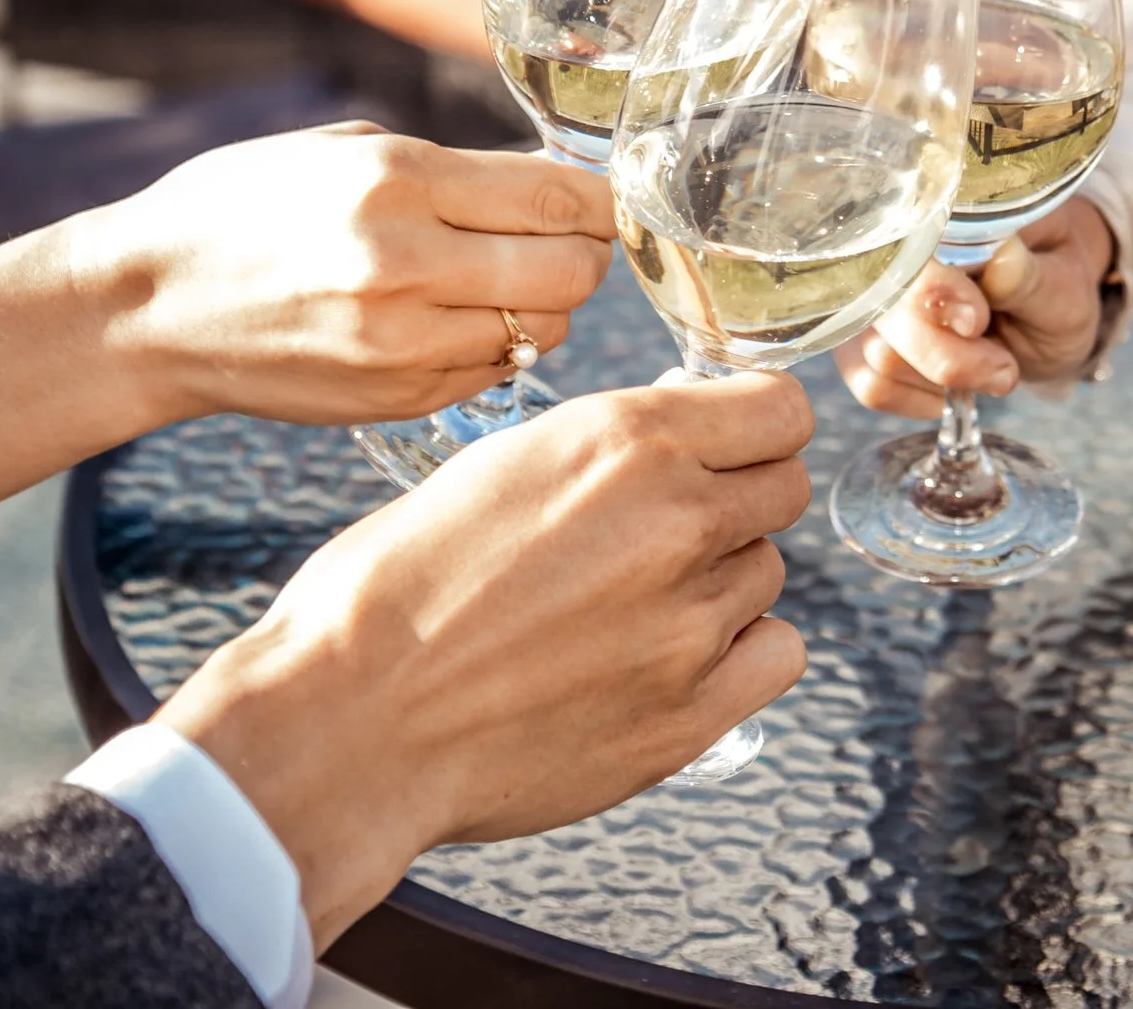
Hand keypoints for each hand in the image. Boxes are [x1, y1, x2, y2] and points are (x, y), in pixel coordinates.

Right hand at [72, 124, 614, 425]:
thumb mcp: (344, 152)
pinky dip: (498, 347)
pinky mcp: (397, 398)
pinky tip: (456, 323)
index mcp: (398, 180)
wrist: (147, 308)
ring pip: (547, 331)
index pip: (560, 199)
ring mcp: (402, 343)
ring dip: (545, 307)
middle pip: (574, 272)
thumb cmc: (242, 210)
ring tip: (501, 284)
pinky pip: (497, 373)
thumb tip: (553, 190)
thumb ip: (452, 170)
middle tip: (564, 244)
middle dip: (586, 254)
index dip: (601, 200)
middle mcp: (406, 264)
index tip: (601, 200)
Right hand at [158, 370, 813, 943]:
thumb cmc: (393, 590)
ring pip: (767, 572)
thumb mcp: (499, 464)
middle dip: (737, 496)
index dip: (755, 422)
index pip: (780, 408)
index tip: (729, 442)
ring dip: (719, 581)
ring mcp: (692, 623)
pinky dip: (739, 654)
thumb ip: (608, 449)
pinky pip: (776, 654)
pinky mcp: (692, 715)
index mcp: (626, 441)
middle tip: (668, 528)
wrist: (348, 724)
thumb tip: (679, 435)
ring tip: (627, 608)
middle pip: (784, 487)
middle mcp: (678, 521)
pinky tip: (670, 660)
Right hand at [836, 196, 1114, 415]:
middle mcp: (895, 253)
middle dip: (948, 356)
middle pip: (886, 312)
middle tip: (1004, 367)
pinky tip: (953, 388)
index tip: (977, 321)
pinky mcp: (868, 344)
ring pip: (878, 355)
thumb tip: (1002, 257)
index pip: (907, 246)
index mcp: (945, 216)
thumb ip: (1031, 278)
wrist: (1052, 315)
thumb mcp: (1063, 284)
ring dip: (943, 380)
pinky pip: (872, 385)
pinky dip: (919, 399)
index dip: (932, 290)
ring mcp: (876, 300)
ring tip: (991, 367)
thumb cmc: (1058, 287)